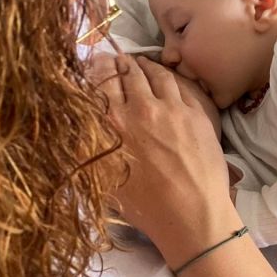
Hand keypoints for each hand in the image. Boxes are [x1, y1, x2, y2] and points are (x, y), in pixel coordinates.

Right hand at [94, 54, 239, 265]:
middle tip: (120, 61)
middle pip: (129, 72)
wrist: (192, 215)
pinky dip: (170, 80)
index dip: (99, 67)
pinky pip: (181, 87)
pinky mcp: (197, 114)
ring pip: (158, 75)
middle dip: (122, 64)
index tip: (98, 63)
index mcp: (112, 122)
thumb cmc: (144, 207)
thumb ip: (89, 146)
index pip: (102, 79)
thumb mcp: (103, 178)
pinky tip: (169, 82)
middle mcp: (141, 107)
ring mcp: (173, 108)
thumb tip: (79, 125)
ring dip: (147, 67)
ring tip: (143, 65)